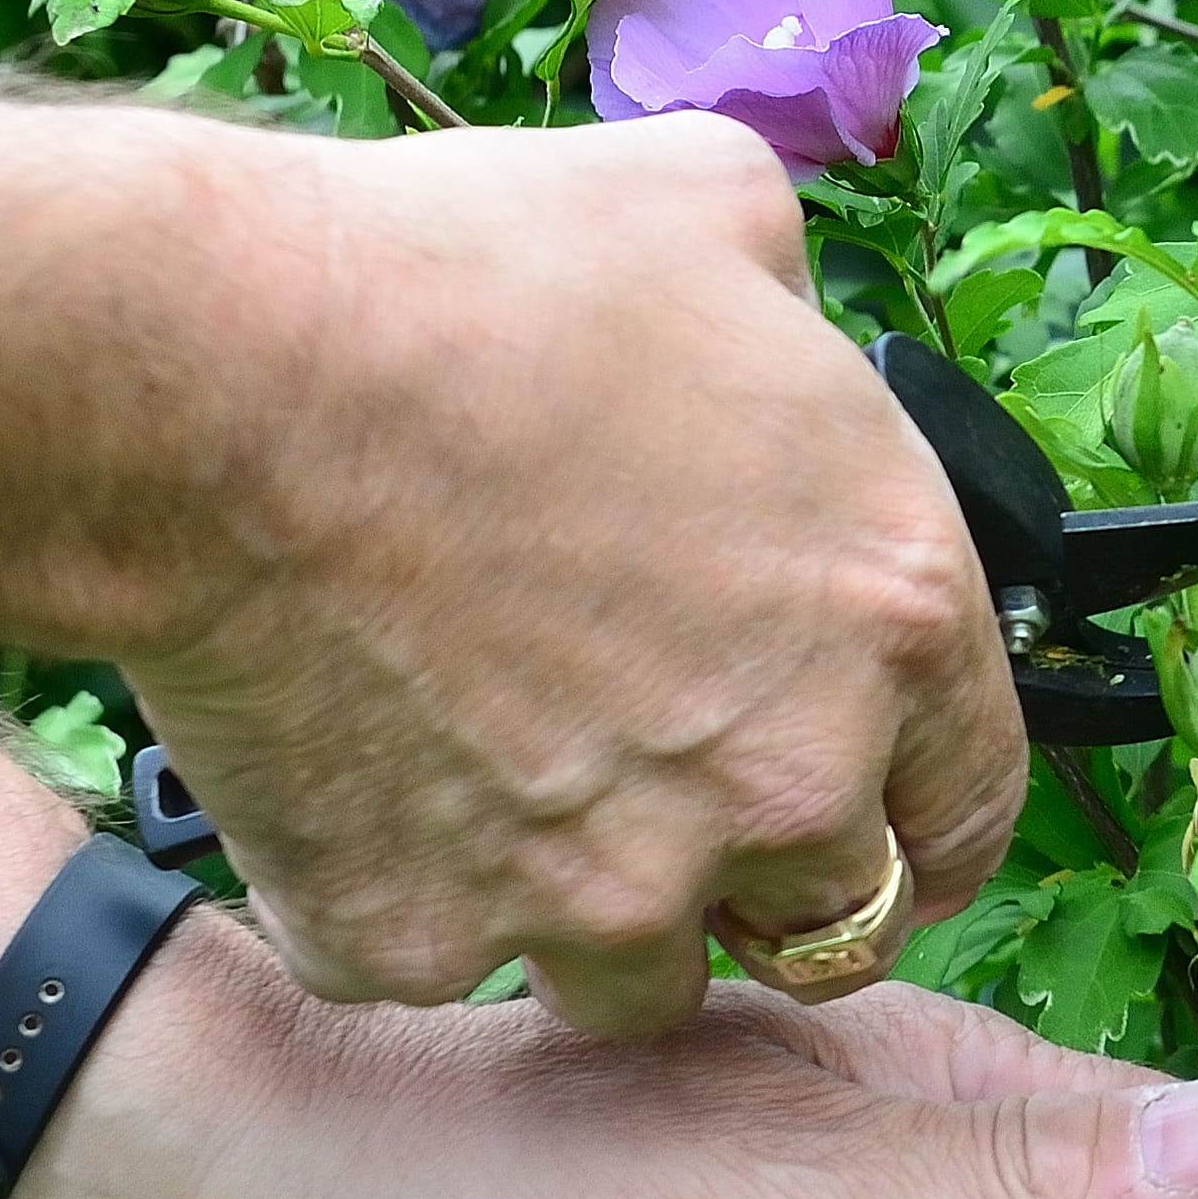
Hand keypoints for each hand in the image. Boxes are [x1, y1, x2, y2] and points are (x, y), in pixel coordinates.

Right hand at [124, 112, 1033, 1032]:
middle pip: (826, 927)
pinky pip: (432, 960)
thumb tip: (776, 316)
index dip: (914, 814)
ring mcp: (603, 886)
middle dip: (757, 877)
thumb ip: (791, 307)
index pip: (973, 808)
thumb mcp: (716, 213)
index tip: (864, 816)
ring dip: (592, 917)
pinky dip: (401, 897)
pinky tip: (358, 782)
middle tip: (662, 802)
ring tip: (504, 797)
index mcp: (895, 619)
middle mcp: (780, 783)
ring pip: (637, 985)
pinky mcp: (424, 936)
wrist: (224, 374)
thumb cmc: (469, 280)